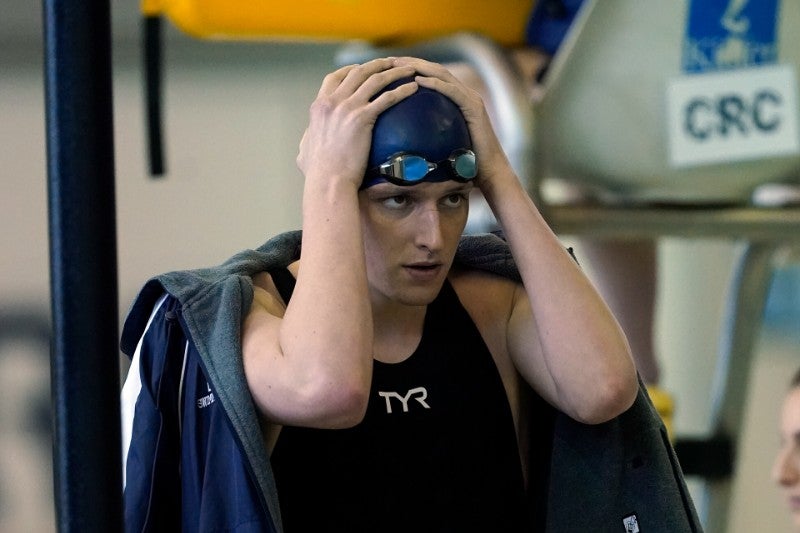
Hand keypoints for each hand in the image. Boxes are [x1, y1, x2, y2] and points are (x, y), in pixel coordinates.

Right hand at [297, 58, 418, 190]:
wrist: (328, 180)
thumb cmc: (318, 173)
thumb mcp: (305, 150)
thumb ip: (308, 139)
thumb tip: (307, 140)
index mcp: (319, 106)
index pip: (334, 77)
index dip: (350, 69)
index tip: (362, 67)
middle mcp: (332, 101)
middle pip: (358, 72)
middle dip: (377, 64)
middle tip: (393, 63)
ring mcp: (347, 107)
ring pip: (375, 80)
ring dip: (394, 72)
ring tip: (409, 70)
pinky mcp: (362, 118)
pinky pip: (387, 98)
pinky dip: (402, 90)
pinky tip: (414, 89)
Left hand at [391, 57, 512, 190]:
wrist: (488, 172)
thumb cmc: (463, 165)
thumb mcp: (440, 145)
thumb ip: (425, 136)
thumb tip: (399, 143)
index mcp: (457, 99)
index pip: (432, 77)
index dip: (412, 68)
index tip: (390, 67)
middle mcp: (465, 94)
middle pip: (435, 70)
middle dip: (412, 62)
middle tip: (391, 60)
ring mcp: (471, 99)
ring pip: (443, 75)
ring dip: (421, 67)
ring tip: (401, 65)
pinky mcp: (475, 107)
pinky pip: (452, 91)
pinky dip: (436, 83)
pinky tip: (418, 81)